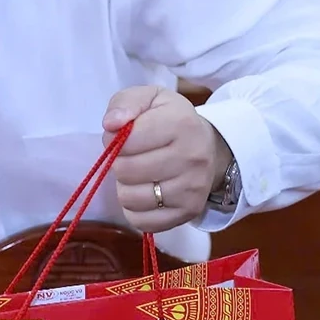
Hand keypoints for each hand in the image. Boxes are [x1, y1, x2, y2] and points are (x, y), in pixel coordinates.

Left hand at [102, 86, 228, 231]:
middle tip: (133, 156)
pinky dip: (134, 209)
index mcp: (181, 123)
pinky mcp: (188, 212)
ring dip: (125, 186)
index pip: (126, 140)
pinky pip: (140, 220)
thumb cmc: (171, 120)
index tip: (124, 136)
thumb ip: (125, 103)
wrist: (208, 147)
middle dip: (120, 162)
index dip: (115, 139)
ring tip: (140, 173)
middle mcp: (192, 157)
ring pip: (129, 197)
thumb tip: (111, 125)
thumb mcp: (150, 99)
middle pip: (125, 170)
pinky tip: (146, 192)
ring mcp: (192, 188)